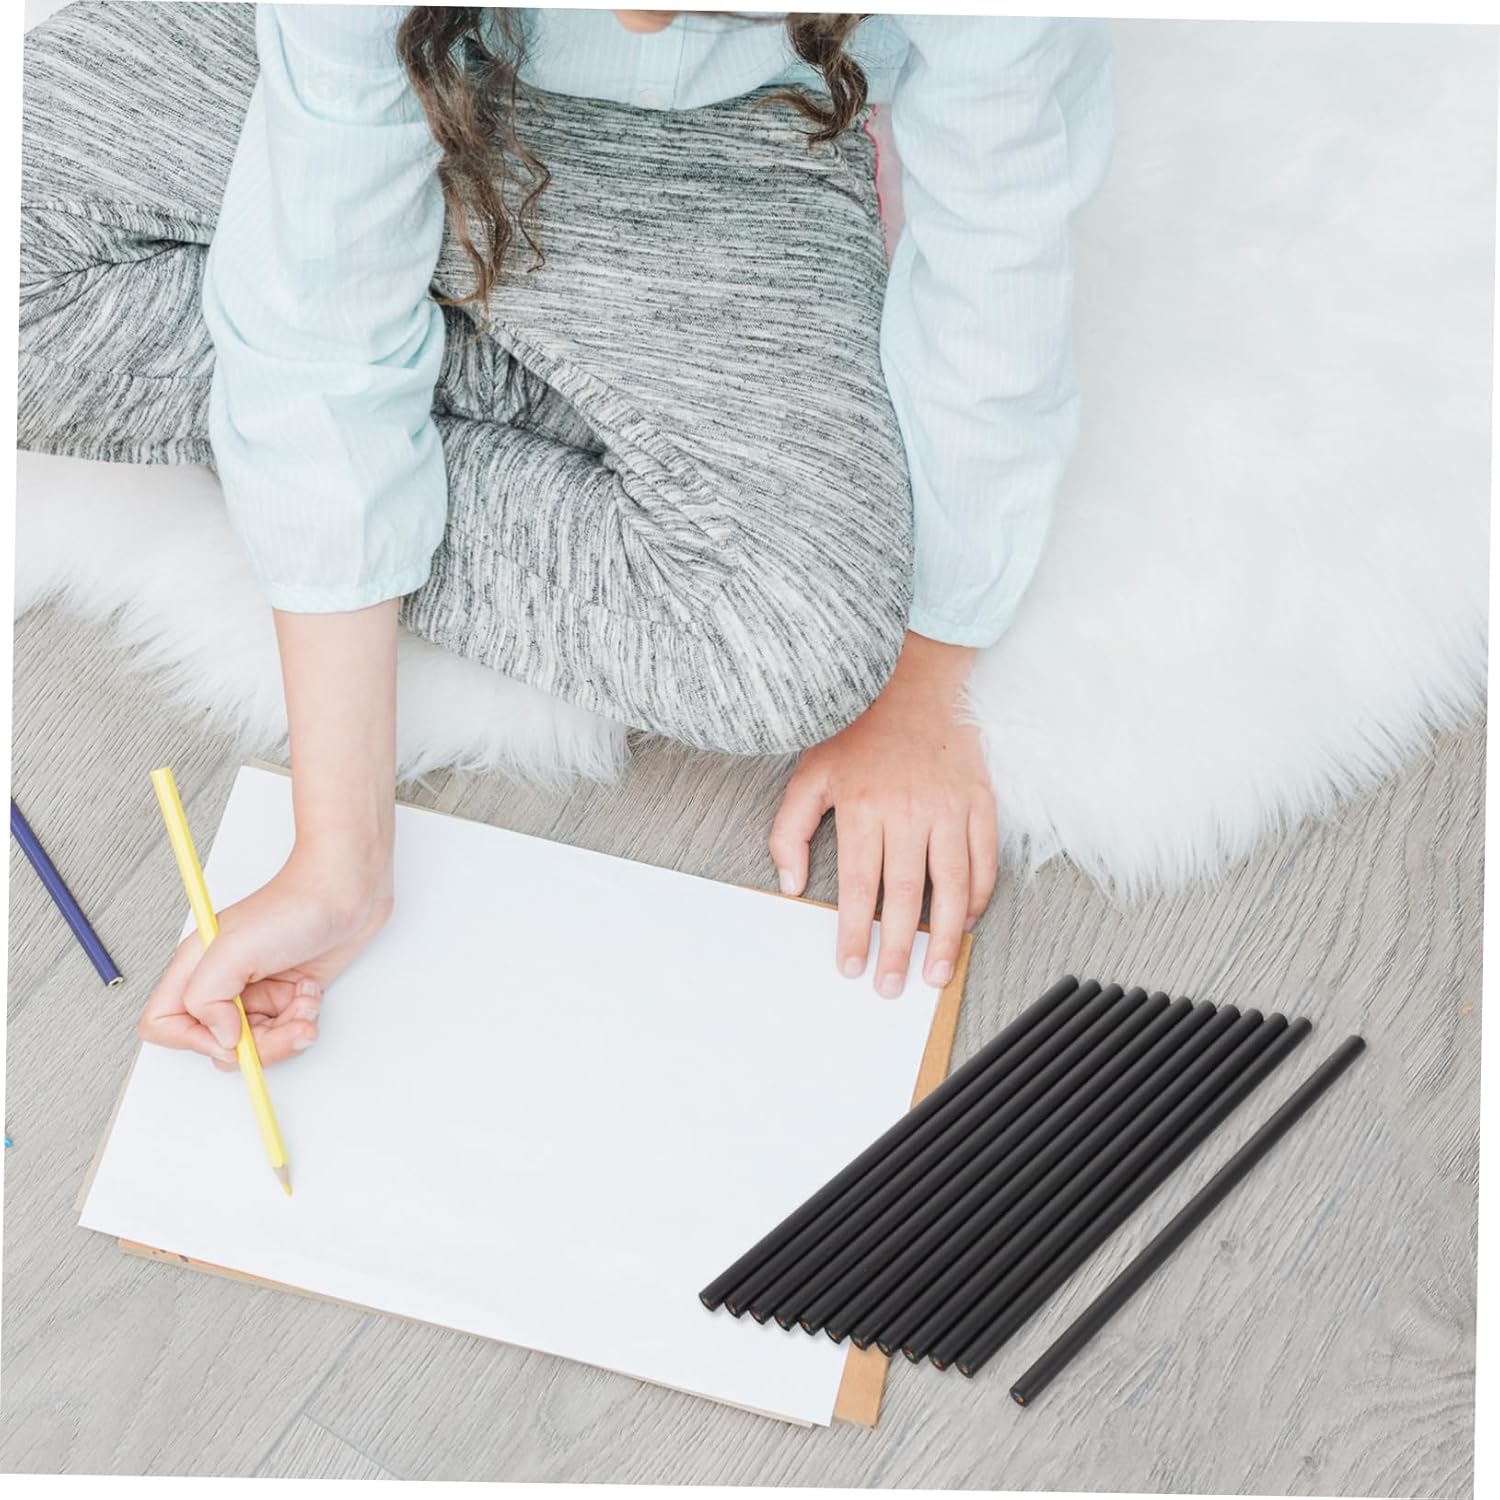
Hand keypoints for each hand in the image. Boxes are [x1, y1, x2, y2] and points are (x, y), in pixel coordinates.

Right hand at [139, 842, 392, 1068]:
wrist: (347, 890)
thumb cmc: (294, 904)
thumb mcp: (235, 948)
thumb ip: (208, 998)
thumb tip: (220, 1039)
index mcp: (197, 969)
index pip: (163, 1024)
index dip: (194, 1041)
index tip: (232, 1033)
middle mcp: (224, 983)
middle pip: (218, 1043)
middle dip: (259, 1045)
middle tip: (285, 1023)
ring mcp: (257, 991)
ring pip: (256, 1043)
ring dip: (287, 1032)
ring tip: (304, 1001)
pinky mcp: (288, 993)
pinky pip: (286, 1030)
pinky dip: (303, 1019)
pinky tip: (310, 991)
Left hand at [770, 631, 997, 995]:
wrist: (910, 682)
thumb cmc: (855, 732)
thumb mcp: (808, 775)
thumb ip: (790, 832)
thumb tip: (790, 887)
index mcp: (862, 806)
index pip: (857, 885)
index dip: (853, 931)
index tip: (852, 966)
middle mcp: (907, 810)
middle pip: (905, 894)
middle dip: (899, 947)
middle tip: (895, 986)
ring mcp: (948, 806)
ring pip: (952, 883)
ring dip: (945, 934)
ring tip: (937, 972)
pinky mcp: (978, 800)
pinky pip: (984, 858)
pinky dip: (979, 894)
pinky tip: (966, 921)